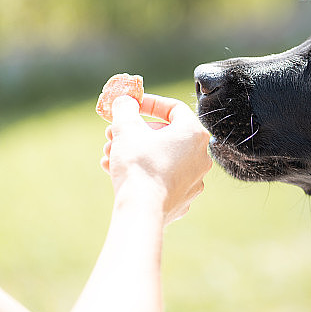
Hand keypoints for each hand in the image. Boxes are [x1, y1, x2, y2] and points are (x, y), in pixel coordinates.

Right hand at [101, 94, 212, 224]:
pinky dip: (142, 171)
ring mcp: (195, 179)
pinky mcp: (184, 197)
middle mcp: (201, 155)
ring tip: (108, 154)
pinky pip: (162, 177)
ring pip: (161, 157)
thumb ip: (125, 108)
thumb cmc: (138, 165)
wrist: (142, 210)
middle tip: (112, 134)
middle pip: (165, 135)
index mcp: (194, 134)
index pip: (174, 108)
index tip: (131, 106)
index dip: (150, 104)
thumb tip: (125, 101)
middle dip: (135, 132)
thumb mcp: (126, 128)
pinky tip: (115, 172)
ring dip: (134, 151)